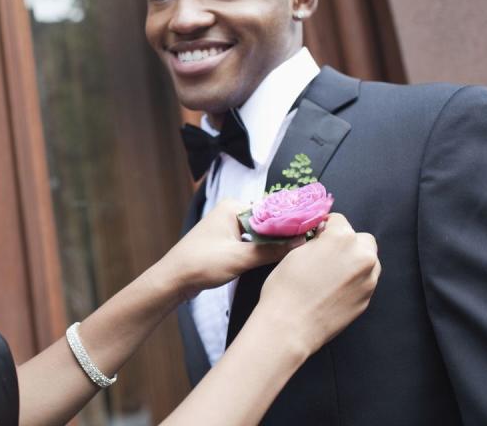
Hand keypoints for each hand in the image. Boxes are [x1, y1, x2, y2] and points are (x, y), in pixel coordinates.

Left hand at [160, 199, 301, 301]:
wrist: (173, 280)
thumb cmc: (200, 264)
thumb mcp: (240, 258)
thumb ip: (271, 250)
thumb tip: (300, 243)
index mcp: (234, 206)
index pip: (273, 210)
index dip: (293, 222)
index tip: (313, 231)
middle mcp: (232, 212)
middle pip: (269, 221)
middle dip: (285, 233)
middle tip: (310, 244)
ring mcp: (229, 227)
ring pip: (261, 233)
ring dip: (275, 243)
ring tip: (299, 252)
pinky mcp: (228, 241)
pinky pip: (253, 242)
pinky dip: (264, 249)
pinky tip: (278, 258)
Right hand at [255, 213, 379, 356]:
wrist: (290, 327)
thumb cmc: (285, 287)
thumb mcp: (296, 252)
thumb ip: (318, 242)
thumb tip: (325, 239)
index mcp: (342, 238)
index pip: (339, 221)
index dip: (325, 228)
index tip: (317, 237)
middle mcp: (362, 256)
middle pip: (361, 239)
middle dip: (347, 243)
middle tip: (327, 255)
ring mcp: (369, 280)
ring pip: (368, 261)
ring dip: (354, 261)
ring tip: (332, 274)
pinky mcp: (368, 299)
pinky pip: (365, 281)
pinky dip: (354, 281)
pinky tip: (334, 290)